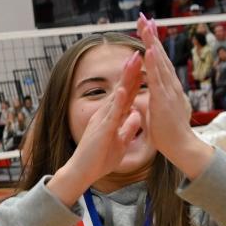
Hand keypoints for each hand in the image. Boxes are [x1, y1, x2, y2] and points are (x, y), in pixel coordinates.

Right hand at [46, 50, 142, 206]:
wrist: (82, 173)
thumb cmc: (98, 159)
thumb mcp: (119, 142)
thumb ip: (127, 128)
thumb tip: (137, 116)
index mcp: (112, 116)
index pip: (126, 94)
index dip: (135, 79)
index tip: (143, 63)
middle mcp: (106, 114)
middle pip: (122, 88)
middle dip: (131, 70)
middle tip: (138, 51)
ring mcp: (103, 120)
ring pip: (117, 95)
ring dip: (125, 78)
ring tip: (133, 61)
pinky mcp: (102, 130)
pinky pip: (111, 114)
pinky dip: (117, 101)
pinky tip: (122, 89)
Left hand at [137, 16, 212, 178]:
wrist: (181, 148)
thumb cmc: (168, 132)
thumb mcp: (156, 110)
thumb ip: (150, 100)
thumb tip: (142, 95)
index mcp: (168, 86)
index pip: (158, 60)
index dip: (152, 43)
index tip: (146, 27)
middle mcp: (171, 84)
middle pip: (160, 55)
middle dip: (151, 35)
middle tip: (144, 17)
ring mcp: (169, 90)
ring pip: (160, 62)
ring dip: (152, 42)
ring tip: (146, 25)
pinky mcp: (165, 99)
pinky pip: (158, 78)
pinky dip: (155, 63)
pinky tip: (150, 49)